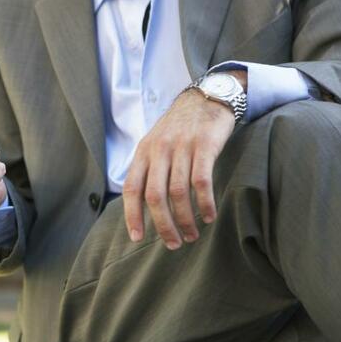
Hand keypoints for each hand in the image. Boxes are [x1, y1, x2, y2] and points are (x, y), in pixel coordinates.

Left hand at [122, 87, 237, 249]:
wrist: (207, 97)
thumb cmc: (179, 129)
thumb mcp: (155, 144)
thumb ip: (148, 171)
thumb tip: (141, 208)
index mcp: (143, 152)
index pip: (132, 189)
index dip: (132, 215)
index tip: (137, 237)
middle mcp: (159, 150)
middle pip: (154, 196)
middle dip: (163, 225)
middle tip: (173, 243)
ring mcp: (181, 147)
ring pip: (178, 193)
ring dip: (185, 219)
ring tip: (192, 235)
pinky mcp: (205, 145)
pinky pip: (202, 181)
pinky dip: (204, 203)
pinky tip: (208, 216)